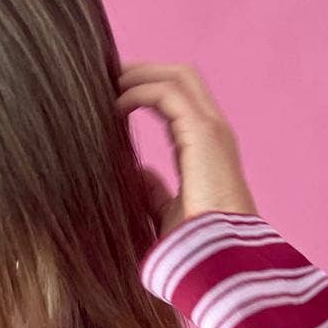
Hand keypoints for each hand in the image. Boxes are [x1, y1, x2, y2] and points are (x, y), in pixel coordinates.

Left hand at [115, 61, 258, 238]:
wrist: (219, 257)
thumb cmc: (197, 245)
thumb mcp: (168, 213)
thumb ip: (154, 192)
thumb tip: (137, 174)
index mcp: (206, 148)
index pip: (179, 102)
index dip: (148, 90)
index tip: (114, 93)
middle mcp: (214, 132)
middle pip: (182, 78)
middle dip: (145, 70)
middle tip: (108, 75)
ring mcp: (212, 129)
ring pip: (178, 77)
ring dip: (141, 73)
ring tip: (108, 80)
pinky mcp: (203, 133)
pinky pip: (168, 94)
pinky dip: (140, 91)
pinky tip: (116, 104)